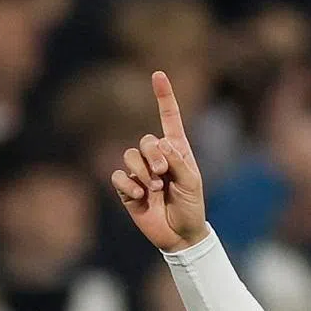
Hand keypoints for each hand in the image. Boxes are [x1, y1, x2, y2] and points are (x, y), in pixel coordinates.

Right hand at [112, 72, 207, 252]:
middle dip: (154, 155)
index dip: (163, 97)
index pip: (169, 119)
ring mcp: (140, 172)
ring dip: (142, 171)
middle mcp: (157, 158)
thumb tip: (160, 143)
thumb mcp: (192, 183)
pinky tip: (140, 195)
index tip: (159, 75)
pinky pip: (119, 175)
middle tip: (163, 174)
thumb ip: (178, 161)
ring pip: (130, 155)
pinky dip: (129, 184)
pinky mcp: (127, 188)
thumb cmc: (191, 208)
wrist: (181, 235)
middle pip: (146, 140)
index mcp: (176, 152)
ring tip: (154, 189)